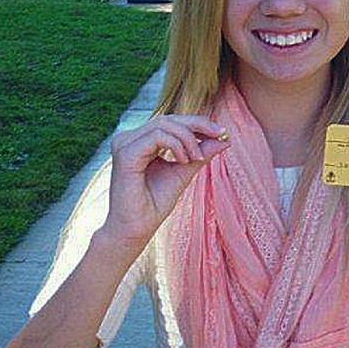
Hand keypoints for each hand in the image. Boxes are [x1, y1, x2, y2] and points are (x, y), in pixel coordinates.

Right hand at [102, 115, 230, 246]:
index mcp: (139, 141)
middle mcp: (128, 139)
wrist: (136, 229)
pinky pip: (157, 136)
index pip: (170, 122)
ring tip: (197, 158)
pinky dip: (176, 145)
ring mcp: (124, 144)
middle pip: (168, 119)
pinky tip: (184, 160)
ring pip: (163, 124)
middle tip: (220, 135)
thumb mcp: (183, 172)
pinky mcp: (125, 153)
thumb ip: (200, 154)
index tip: (222, 132)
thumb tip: (224, 138)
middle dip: (197, 125)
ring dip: (188, 139)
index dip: (197, 123)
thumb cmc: (154, 204)